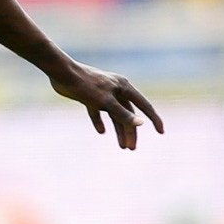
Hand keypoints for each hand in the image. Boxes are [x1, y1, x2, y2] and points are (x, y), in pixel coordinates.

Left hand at [47, 60, 163, 150]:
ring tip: (122, 147)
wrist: (61, 74)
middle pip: (128, 114)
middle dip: (130, 131)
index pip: (144, 106)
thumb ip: (123, 113)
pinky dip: (99, 121)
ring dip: (118, 130)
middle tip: (131, 148)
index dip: (153, 119)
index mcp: (124, 88)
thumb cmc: (85, 86)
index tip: (161, 132)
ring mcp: (103, 93)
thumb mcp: (106, 102)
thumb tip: (141, 123)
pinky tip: (101, 132)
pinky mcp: (89, 97)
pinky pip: (98, 112)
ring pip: (114, 115)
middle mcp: (116, 90)